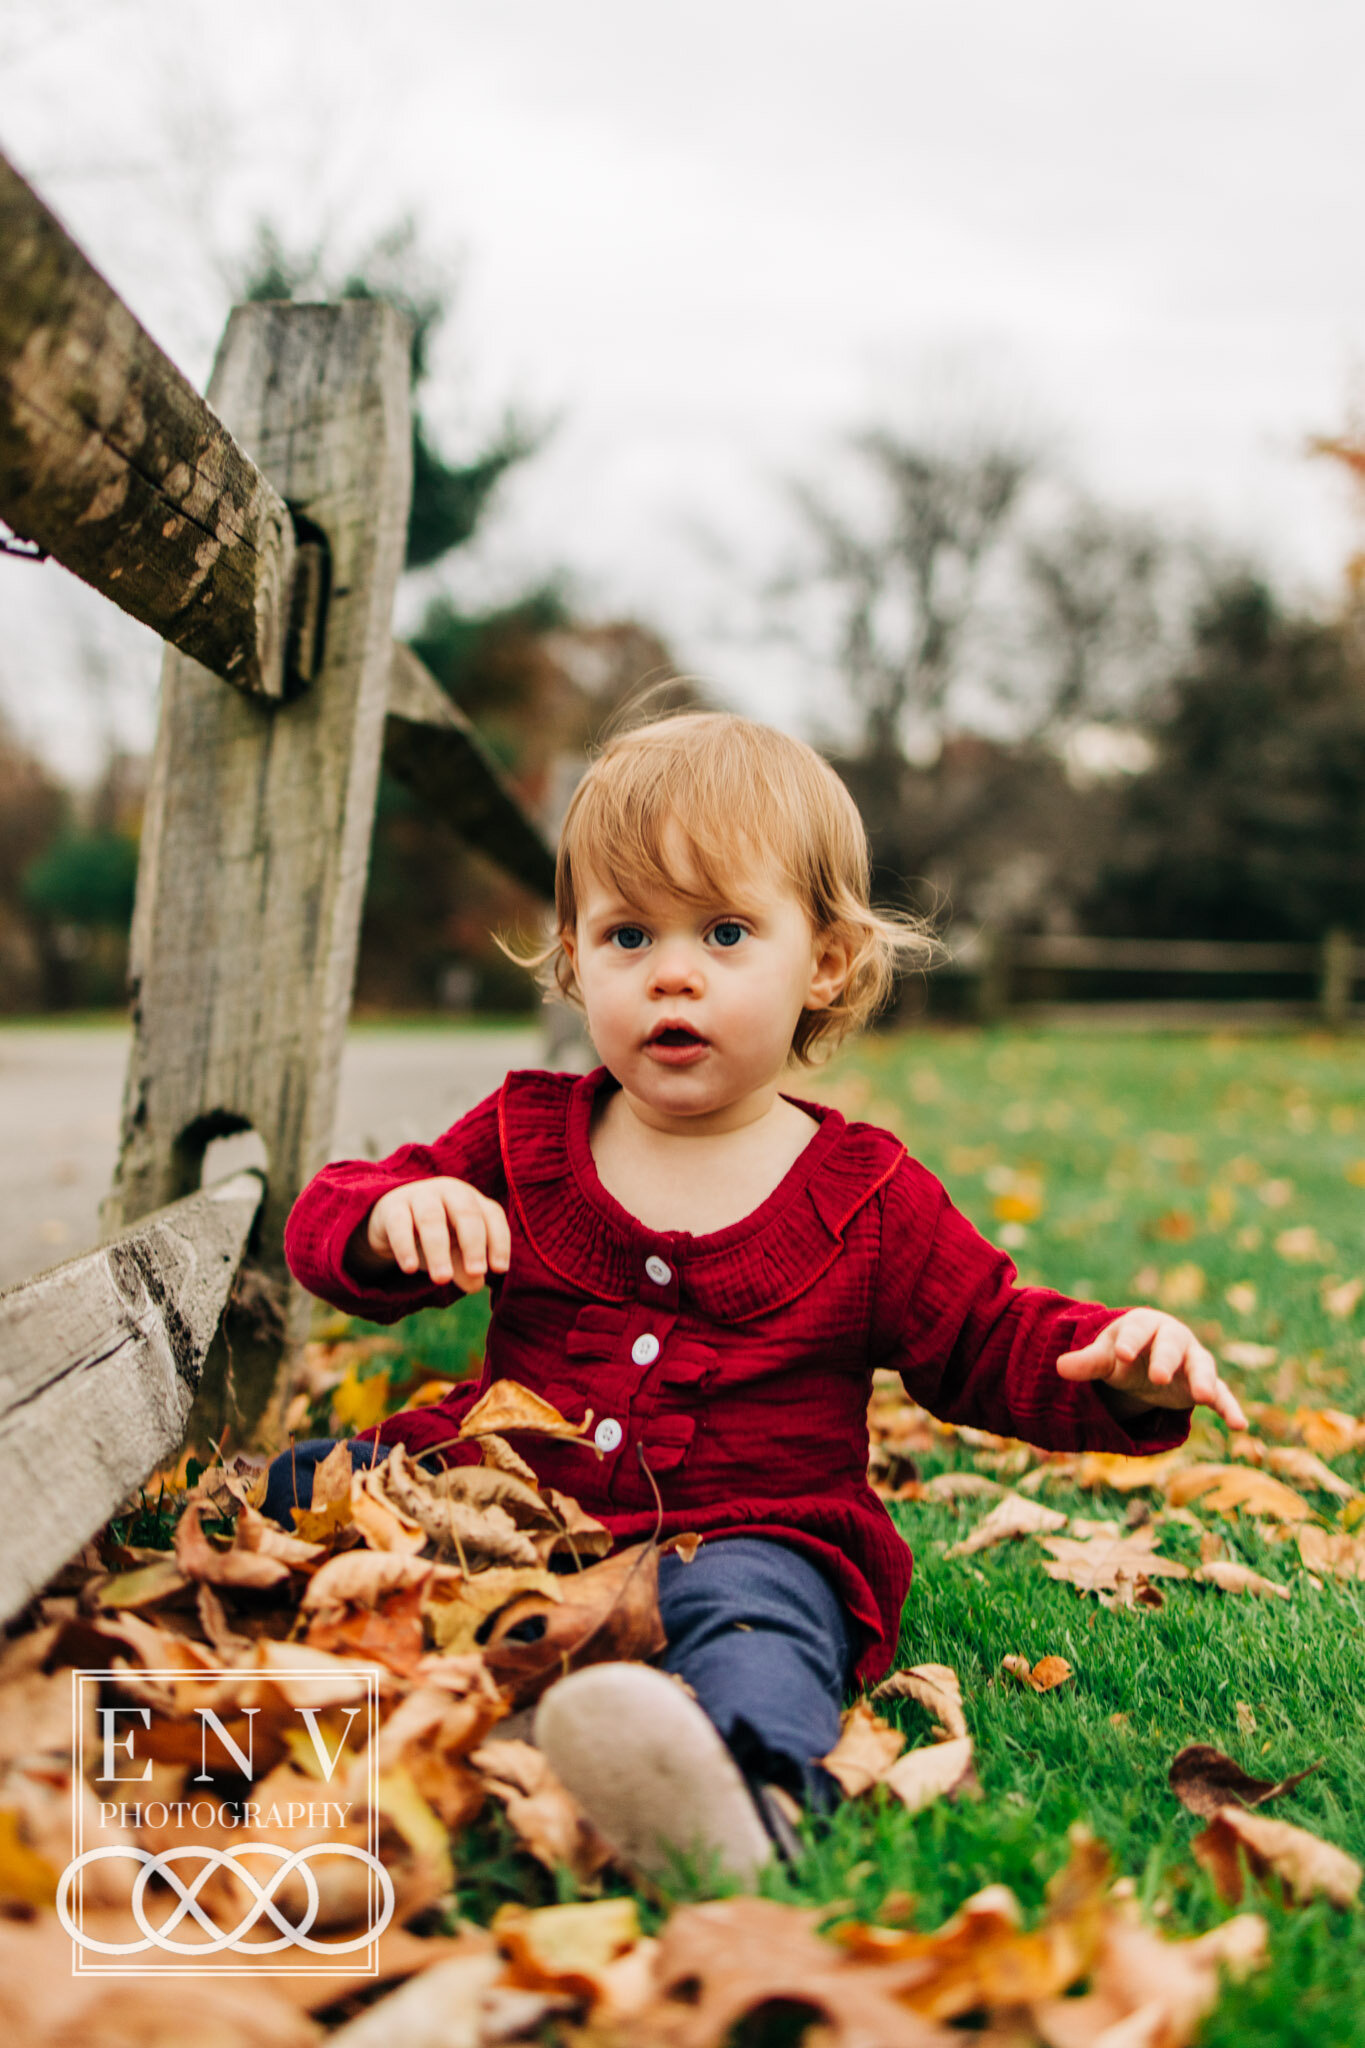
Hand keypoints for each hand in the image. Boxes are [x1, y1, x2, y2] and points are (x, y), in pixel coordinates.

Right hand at [364, 1177, 510, 1290]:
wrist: (391, 1220)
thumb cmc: (434, 1236)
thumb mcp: (455, 1253)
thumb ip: (466, 1268)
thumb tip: (476, 1284)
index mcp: (472, 1199)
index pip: (492, 1215)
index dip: (499, 1241)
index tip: (499, 1269)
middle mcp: (449, 1192)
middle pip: (466, 1212)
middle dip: (473, 1244)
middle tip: (476, 1272)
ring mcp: (420, 1196)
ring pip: (432, 1219)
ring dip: (439, 1250)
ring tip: (442, 1279)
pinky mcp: (392, 1207)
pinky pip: (399, 1224)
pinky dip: (405, 1246)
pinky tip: (409, 1268)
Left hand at [1056, 1308, 1247, 1431]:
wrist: (1145, 1361)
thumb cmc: (1122, 1354)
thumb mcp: (1104, 1358)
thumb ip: (1086, 1362)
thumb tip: (1060, 1367)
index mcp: (1145, 1325)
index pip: (1137, 1331)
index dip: (1130, 1341)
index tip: (1120, 1355)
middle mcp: (1174, 1338)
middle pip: (1173, 1346)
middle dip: (1165, 1360)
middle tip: (1157, 1378)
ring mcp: (1193, 1361)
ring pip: (1201, 1367)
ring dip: (1204, 1381)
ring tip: (1205, 1397)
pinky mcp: (1205, 1385)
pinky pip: (1221, 1395)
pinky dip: (1230, 1408)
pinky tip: (1240, 1426)